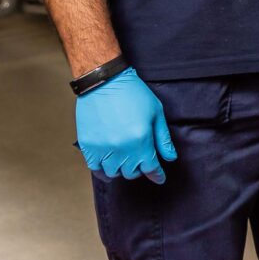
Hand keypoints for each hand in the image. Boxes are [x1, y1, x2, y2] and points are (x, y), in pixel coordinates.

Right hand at [76, 67, 175, 182]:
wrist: (104, 82)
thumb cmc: (133, 94)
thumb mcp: (156, 112)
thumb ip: (163, 138)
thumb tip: (170, 158)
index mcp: (141, 140)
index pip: (151, 168)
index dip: (157, 175)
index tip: (160, 178)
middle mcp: (121, 148)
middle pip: (131, 172)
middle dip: (139, 168)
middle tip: (141, 160)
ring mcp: (102, 149)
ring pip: (114, 173)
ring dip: (121, 169)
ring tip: (125, 160)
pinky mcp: (87, 146)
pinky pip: (95, 169)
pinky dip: (103, 171)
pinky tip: (108, 167)